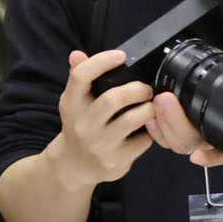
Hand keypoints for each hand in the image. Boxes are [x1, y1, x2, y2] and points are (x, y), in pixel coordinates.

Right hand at [44, 49, 155, 190]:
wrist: (74, 166)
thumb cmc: (80, 127)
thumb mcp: (74, 103)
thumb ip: (79, 78)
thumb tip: (77, 54)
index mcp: (71, 104)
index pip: (81, 76)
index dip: (102, 61)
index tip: (121, 56)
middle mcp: (82, 125)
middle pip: (112, 99)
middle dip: (136, 89)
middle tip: (146, 89)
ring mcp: (99, 145)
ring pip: (131, 120)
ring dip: (148, 109)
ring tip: (151, 106)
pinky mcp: (115, 161)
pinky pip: (142, 141)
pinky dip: (151, 131)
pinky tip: (149, 127)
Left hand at [146, 44, 222, 167]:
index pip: (220, 151)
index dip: (210, 157)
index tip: (199, 153)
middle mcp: (211, 142)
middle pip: (189, 143)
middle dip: (173, 122)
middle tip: (164, 98)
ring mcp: (195, 142)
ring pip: (175, 144)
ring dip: (162, 126)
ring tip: (154, 104)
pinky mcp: (179, 137)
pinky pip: (165, 141)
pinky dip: (156, 132)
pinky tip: (151, 118)